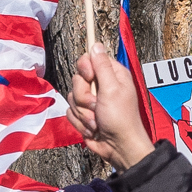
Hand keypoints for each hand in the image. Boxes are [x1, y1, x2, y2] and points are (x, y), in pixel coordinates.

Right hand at [67, 48, 154, 168]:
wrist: (118, 147)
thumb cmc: (120, 118)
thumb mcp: (112, 89)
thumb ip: (102, 66)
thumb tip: (95, 45)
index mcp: (112, 75)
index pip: (90, 59)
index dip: (85, 68)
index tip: (89, 77)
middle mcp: (102, 85)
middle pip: (77, 79)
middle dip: (84, 96)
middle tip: (96, 106)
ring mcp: (91, 100)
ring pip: (72, 97)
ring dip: (83, 112)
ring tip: (97, 121)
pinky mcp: (84, 114)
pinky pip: (70, 112)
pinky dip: (80, 122)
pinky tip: (93, 128)